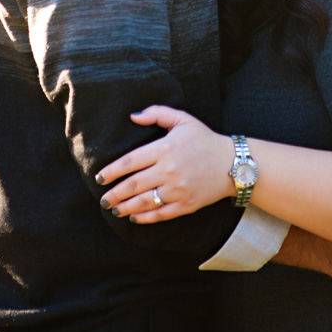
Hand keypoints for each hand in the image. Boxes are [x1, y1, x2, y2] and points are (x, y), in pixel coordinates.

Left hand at [95, 105, 234, 221]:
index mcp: (165, 148)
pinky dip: (144, 218)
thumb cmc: (205, 139)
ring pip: (144, 202)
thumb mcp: (183, 119)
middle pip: (133, 185)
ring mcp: (177, 189)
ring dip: (125, 207)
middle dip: (114, 194)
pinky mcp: (185, 204)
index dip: (111, 171)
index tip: (99, 178)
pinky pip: (160, 214)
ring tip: (113, 209)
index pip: (130, 162)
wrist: (232, 163)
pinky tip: (134, 217)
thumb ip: (157, 114)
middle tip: (103, 199)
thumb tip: (133, 116)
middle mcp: (169, 170)